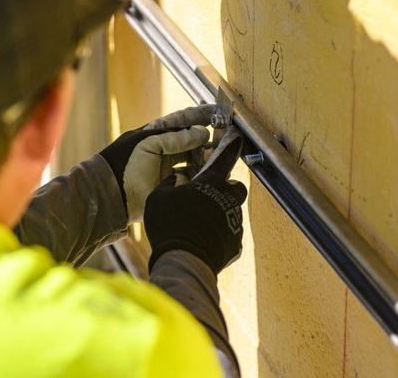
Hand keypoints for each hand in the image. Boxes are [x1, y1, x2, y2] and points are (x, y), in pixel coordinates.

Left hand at [99, 107, 212, 222]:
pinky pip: (192, 178)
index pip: (183, 120)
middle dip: (209, 140)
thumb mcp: (149, 145)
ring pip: (195, 160)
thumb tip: (202, 133)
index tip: (219, 112)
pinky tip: (207, 176)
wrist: (112, 197)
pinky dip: (200, 176)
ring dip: (207, 159)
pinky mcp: (171, 186)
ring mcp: (168, 168)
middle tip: (225, 139)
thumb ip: (176, 138)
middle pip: (193, 141)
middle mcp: (165, 149)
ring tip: (217, 159)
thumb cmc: (125, 166)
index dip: (201, 115)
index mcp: (157, 134)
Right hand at [144, 128, 245, 274]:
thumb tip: (176, 179)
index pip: (224, 158)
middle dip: (227, 188)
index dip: (231, 146)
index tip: (238, 137)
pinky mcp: (235, 243)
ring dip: (220, 213)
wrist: (183, 260)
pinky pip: (229, 234)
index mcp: (211, 182)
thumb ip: (169, 183)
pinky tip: (203, 241)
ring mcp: (234, 222)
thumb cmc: (169, 224)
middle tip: (210, 195)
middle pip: (236, 187)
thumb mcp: (159, 197)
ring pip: (232, 212)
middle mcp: (228, 199)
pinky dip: (219, 235)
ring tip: (200, 224)